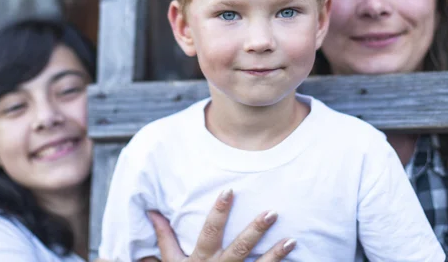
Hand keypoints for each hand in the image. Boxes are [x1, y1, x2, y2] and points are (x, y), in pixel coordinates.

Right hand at [147, 189, 295, 260]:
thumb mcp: (171, 261)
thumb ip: (165, 237)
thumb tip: (153, 211)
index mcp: (200, 259)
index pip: (210, 232)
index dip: (219, 212)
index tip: (229, 191)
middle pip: (240, 248)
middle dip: (255, 230)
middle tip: (272, 212)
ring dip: (276, 253)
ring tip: (291, 239)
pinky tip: (295, 260)